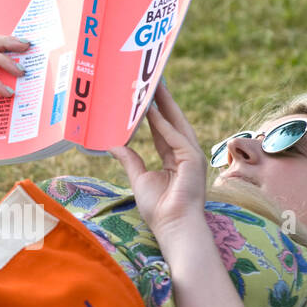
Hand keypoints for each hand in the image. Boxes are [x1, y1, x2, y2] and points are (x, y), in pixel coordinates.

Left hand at [107, 79, 208, 242]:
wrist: (173, 227)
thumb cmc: (159, 209)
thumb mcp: (139, 178)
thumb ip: (130, 159)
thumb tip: (113, 144)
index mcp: (175, 159)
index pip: (163, 130)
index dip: (155, 113)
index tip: (146, 96)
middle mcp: (185, 154)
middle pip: (173, 121)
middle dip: (163, 101)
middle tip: (153, 79)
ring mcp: (192, 156)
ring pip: (177, 123)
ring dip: (166, 104)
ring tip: (155, 85)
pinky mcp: (193, 160)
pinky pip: (175, 136)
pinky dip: (163, 123)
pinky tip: (152, 110)